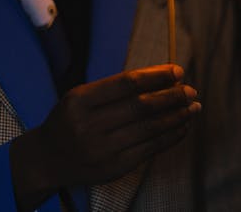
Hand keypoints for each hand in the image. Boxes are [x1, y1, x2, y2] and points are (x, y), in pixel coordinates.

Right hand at [10, 64, 200, 210]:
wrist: (47, 159)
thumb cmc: (72, 120)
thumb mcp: (82, 97)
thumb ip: (118, 88)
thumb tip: (165, 77)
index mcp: (80, 100)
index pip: (127, 83)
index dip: (157, 76)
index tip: (178, 71)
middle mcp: (89, 125)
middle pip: (142, 106)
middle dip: (172, 96)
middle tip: (191, 90)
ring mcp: (101, 149)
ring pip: (150, 128)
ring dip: (177, 116)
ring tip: (193, 107)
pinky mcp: (114, 168)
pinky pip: (150, 149)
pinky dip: (170, 136)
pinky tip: (182, 126)